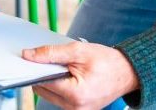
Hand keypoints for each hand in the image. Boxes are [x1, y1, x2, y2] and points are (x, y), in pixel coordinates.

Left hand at [22, 41, 138, 109]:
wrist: (127, 72)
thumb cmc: (106, 61)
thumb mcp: (77, 51)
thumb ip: (50, 53)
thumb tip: (28, 55)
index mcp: (75, 94)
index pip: (42, 81)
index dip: (34, 67)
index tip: (29, 57)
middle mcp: (75, 108)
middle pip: (43, 89)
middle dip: (43, 73)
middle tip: (52, 59)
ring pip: (49, 94)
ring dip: (51, 79)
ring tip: (65, 67)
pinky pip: (59, 97)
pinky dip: (58, 85)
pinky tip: (67, 74)